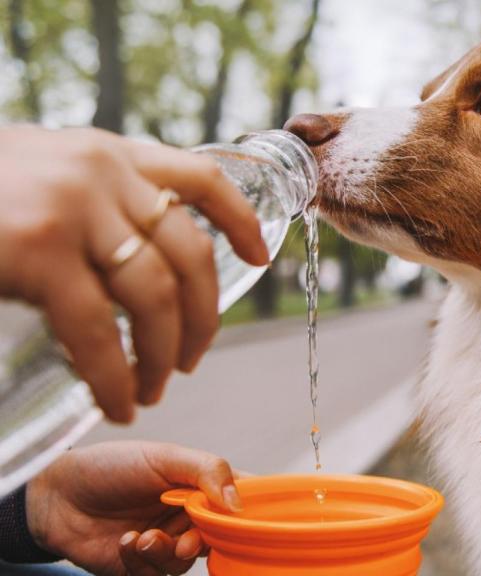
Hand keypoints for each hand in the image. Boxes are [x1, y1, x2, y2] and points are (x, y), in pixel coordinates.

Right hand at [0, 125, 269, 422]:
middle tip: (192, 358)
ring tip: (154, 387)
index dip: (243, 222)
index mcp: (110, 154)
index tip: (263, 257)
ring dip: (166, 354)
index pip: (204, 179)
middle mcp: (102, 173)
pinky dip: (115, 376)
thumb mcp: (44, 171)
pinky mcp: (39, 251)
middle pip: (192, 254)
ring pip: (157, 297)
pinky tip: (118, 401)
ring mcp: (73, 210)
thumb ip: (96, 197)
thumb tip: (142, 248)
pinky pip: (99, 330)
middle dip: (205, 318)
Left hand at [25, 441, 242, 575]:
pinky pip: (155, 575)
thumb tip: (239, 503)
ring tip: (142, 538)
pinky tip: (125, 542)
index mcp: (200, 485)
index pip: (241, 498)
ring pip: (187, 562)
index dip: (250, 510)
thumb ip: (207, 471)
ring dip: (166, 552)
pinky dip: (141, 562)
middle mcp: (187, 515)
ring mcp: (165, 541)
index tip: (250, 519)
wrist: (55, 495)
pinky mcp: (139, 565)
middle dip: (202, 541)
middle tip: (185, 539)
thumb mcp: (163, 457)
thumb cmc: (111, 466)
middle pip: (219, 538)